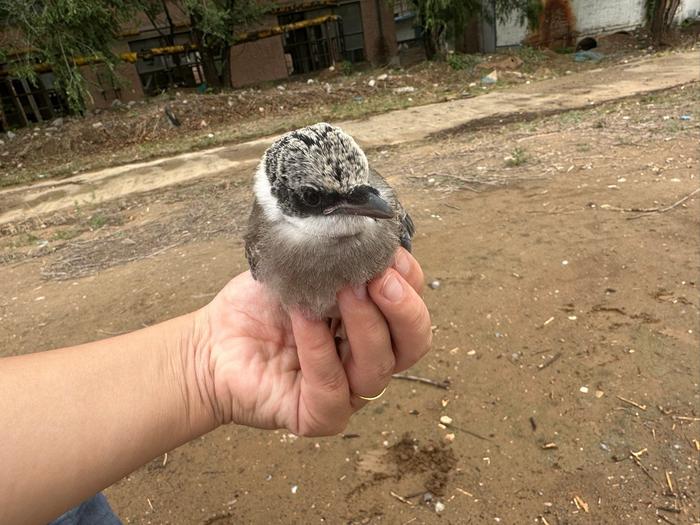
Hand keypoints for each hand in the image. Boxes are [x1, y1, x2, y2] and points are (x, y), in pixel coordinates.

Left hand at [195, 248, 430, 435]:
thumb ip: (338, 256)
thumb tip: (367, 234)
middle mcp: (366, 359)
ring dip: (364, 325)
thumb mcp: (304, 267)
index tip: (387, 252)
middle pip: (413, 345)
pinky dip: (319, 350)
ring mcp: (346, 391)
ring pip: (377, 368)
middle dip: (404, 309)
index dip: (408, 280)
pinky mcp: (317, 414)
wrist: (210, 342)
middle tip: (380, 279)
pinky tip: (304, 318)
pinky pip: (331, 388)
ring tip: (343, 291)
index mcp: (372, 325)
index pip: (411, 308)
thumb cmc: (260, 306)